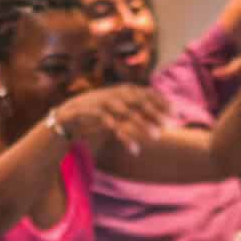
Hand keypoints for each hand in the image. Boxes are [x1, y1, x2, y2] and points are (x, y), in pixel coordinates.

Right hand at [49, 84, 168, 156]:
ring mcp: (101, 102)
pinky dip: (123, 136)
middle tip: (169, 126)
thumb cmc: (94, 115)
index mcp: (120, 91)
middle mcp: (112, 94)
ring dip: (143, 124)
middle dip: (155, 113)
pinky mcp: (90, 113)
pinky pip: (110, 124)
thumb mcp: (115, 109)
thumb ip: (132, 108)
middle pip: (138, 101)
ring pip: (126, 112)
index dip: (161, 101)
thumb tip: (156, 112)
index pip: (145, 92)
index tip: (176, 113)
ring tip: (156, 137)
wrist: (65, 118)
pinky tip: (134, 149)